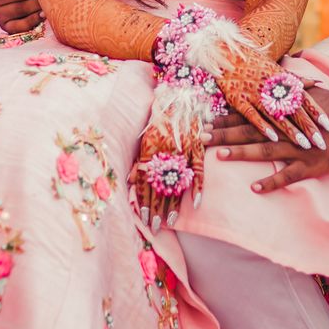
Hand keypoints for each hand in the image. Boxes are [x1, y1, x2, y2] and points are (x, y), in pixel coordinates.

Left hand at [131, 118, 204, 234]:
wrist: (178, 100)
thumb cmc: (159, 121)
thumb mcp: (145, 140)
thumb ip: (140, 161)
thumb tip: (129, 179)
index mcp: (150, 154)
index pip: (145, 184)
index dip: (144, 203)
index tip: (144, 219)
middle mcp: (164, 157)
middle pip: (159, 189)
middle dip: (156, 210)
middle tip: (155, 227)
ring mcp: (182, 155)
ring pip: (176, 185)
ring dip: (173, 205)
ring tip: (170, 222)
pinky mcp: (197, 150)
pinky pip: (198, 173)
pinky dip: (198, 189)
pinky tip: (196, 204)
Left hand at [206, 84, 328, 191]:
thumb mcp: (310, 91)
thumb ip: (289, 85)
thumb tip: (276, 70)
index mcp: (284, 113)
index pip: (250, 114)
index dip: (226, 118)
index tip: (204, 119)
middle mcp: (287, 129)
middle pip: (250, 132)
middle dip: (224, 135)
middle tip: (200, 137)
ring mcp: (299, 147)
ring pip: (265, 150)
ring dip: (241, 153)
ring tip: (220, 156)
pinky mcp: (311, 164)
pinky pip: (288, 175)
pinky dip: (272, 181)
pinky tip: (254, 187)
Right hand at [218, 47, 328, 152]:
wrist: (229, 53)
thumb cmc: (256, 64)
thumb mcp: (278, 69)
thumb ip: (296, 79)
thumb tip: (317, 82)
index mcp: (283, 81)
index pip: (305, 99)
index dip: (317, 113)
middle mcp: (272, 88)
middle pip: (295, 110)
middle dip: (309, 127)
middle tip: (321, 143)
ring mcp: (256, 94)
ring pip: (277, 115)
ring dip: (291, 131)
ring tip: (304, 145)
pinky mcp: (240, 100)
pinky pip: (253, 115)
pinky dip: (263, 126)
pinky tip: (274, 138)